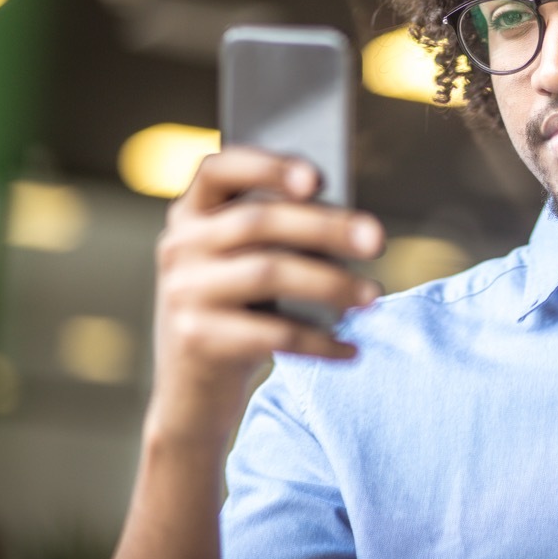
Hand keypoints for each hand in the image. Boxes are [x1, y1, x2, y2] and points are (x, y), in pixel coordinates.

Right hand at [146, 146, 384, 447]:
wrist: (192, 392)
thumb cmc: (238, 311)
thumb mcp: (245, 263)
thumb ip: (278, 234)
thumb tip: (354, 227)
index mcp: (192, 213)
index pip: (219, 169)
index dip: (268, 166)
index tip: (318, 179)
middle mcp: (180, 245)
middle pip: (259, 222)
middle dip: (326, 227)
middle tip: (378, 241)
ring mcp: (183, 292)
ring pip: (268, 273)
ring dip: (331, 284)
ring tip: (373, 297)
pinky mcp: (196, 339)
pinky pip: (272, 333)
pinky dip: (320, 342)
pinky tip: (350, 349)